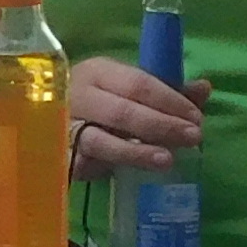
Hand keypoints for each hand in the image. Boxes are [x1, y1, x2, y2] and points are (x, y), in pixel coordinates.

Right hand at [65, 59, 206, 177]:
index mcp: (99, 72)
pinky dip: (108, 167)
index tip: (196, 117)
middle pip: (122, 111)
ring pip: (100, 141)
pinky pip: (85, 163)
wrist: (43, 116)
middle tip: (192, 138)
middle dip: (161, 125)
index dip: (170, 100)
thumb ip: (166, 91)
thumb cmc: (97, 100)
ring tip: (166, 160)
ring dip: (135, 151)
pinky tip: (129, 173)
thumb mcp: (127, 89)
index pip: (139, 83)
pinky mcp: (58, 155)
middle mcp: (79, 95)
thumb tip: (204, 88)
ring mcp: (64, 126)